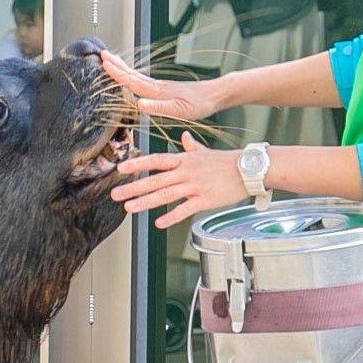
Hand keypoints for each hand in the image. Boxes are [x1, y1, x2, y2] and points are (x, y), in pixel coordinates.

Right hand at [97, 49, 225, 121]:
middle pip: (132, 74)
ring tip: (111, 61)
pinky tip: (132, 78)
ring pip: (137, 76)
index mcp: (157, 91)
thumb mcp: (180, 111)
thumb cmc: (199, 105)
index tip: (104, 63)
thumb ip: (159, 108)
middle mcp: (157, 87)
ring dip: (122, 68)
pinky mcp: (164, 89)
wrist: (214, 96)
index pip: (132, 81)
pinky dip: (133, 76)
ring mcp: (160, 87)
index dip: (117, 73)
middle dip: (116, 65)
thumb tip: (139, 104)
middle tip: (102, 55)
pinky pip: (143, 80)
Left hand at [109, 132, 249, 229]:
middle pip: (155, 180)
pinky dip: (171, 217)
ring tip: (129, 209)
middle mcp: (186, 172)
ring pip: (165, 195)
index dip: (137, 164)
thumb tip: (184, 138)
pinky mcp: (205, 200)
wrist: (248, 170)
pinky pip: (185, 209)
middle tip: (115, 194)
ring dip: (145, 202)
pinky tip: (159, 224)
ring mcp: (194, 186)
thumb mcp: (205, 151)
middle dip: (133, 187)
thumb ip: (191, 147)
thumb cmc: (226, 162)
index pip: (155, 160)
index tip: (120, 169)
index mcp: (184, 160)